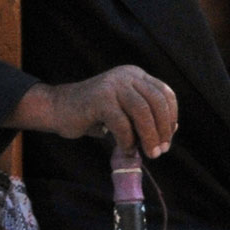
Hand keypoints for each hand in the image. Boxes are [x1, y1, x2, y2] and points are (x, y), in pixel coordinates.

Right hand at [11, 66, 178, 156]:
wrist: (57, 108)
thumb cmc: (93, 114)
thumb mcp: (125, 111)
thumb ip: (145, 117)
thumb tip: (171, 131)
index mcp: (136, 75)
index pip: (165, 94)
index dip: (171, 117)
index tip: (168, 138)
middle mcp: (127, 76)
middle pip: (157, 102)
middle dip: (162, 130)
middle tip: (160, 151)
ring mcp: (113, 85)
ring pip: (142, 112)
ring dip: (149, 136)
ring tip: (149, 153)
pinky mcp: (99, 99)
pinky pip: (122, 123)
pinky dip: (127, 139)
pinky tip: (126, 149)